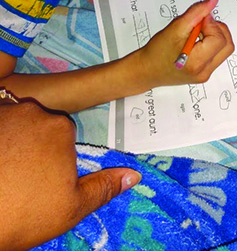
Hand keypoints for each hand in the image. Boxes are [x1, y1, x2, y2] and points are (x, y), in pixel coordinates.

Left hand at [0, 101, 140, 250]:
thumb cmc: (24, 214)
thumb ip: (104, 187)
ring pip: (12, 122)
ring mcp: (4, 113)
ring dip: (8, 139)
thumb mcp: (72, 208)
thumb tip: (134, 175)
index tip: (39, 178)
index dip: (52, 156)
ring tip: (1, 169)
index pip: (62, 134)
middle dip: (30, 144)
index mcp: (61, 128)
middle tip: (16, 176)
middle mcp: (33, 111)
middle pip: (36, 123)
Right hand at [133, 0, 233, 88]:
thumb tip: (212, 0)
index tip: (199, 20)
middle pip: (227, 45)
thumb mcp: (176, 27)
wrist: (147, 70)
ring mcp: (206, 74)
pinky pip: (217, 54)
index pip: (219, 39)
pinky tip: (197, 41)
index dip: (211, 24)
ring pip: (224, 49)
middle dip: (217, 29)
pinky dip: (211, 44)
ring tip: (197, 33)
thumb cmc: (157, 51)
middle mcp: (204, 71)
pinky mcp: (205, 73)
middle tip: (200, 24)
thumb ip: (196, 12)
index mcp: (197, 62)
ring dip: (215, 36)